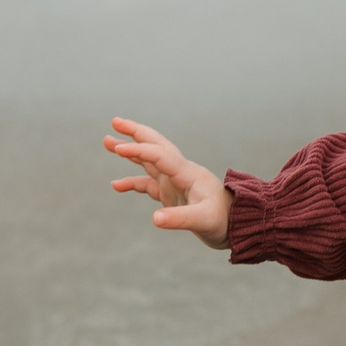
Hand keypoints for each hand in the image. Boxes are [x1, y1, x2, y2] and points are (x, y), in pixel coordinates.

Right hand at [104, 118, 230, 249]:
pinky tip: (116, 184)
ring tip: (107, 141)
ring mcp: (175, 182)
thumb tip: (155, 219)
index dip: (140, 151)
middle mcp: (180, 172)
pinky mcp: (173, 194)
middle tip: (115, 121)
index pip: (160, 155)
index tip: (120, 148)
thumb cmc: (224, 220)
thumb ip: (180, 219)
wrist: (239, 225)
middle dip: (136, 133)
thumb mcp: (203, 221)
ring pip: (149, 161)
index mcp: (188, 173)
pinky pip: (148, 183)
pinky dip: (132, 182)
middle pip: (155, 145)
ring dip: (130, 151)